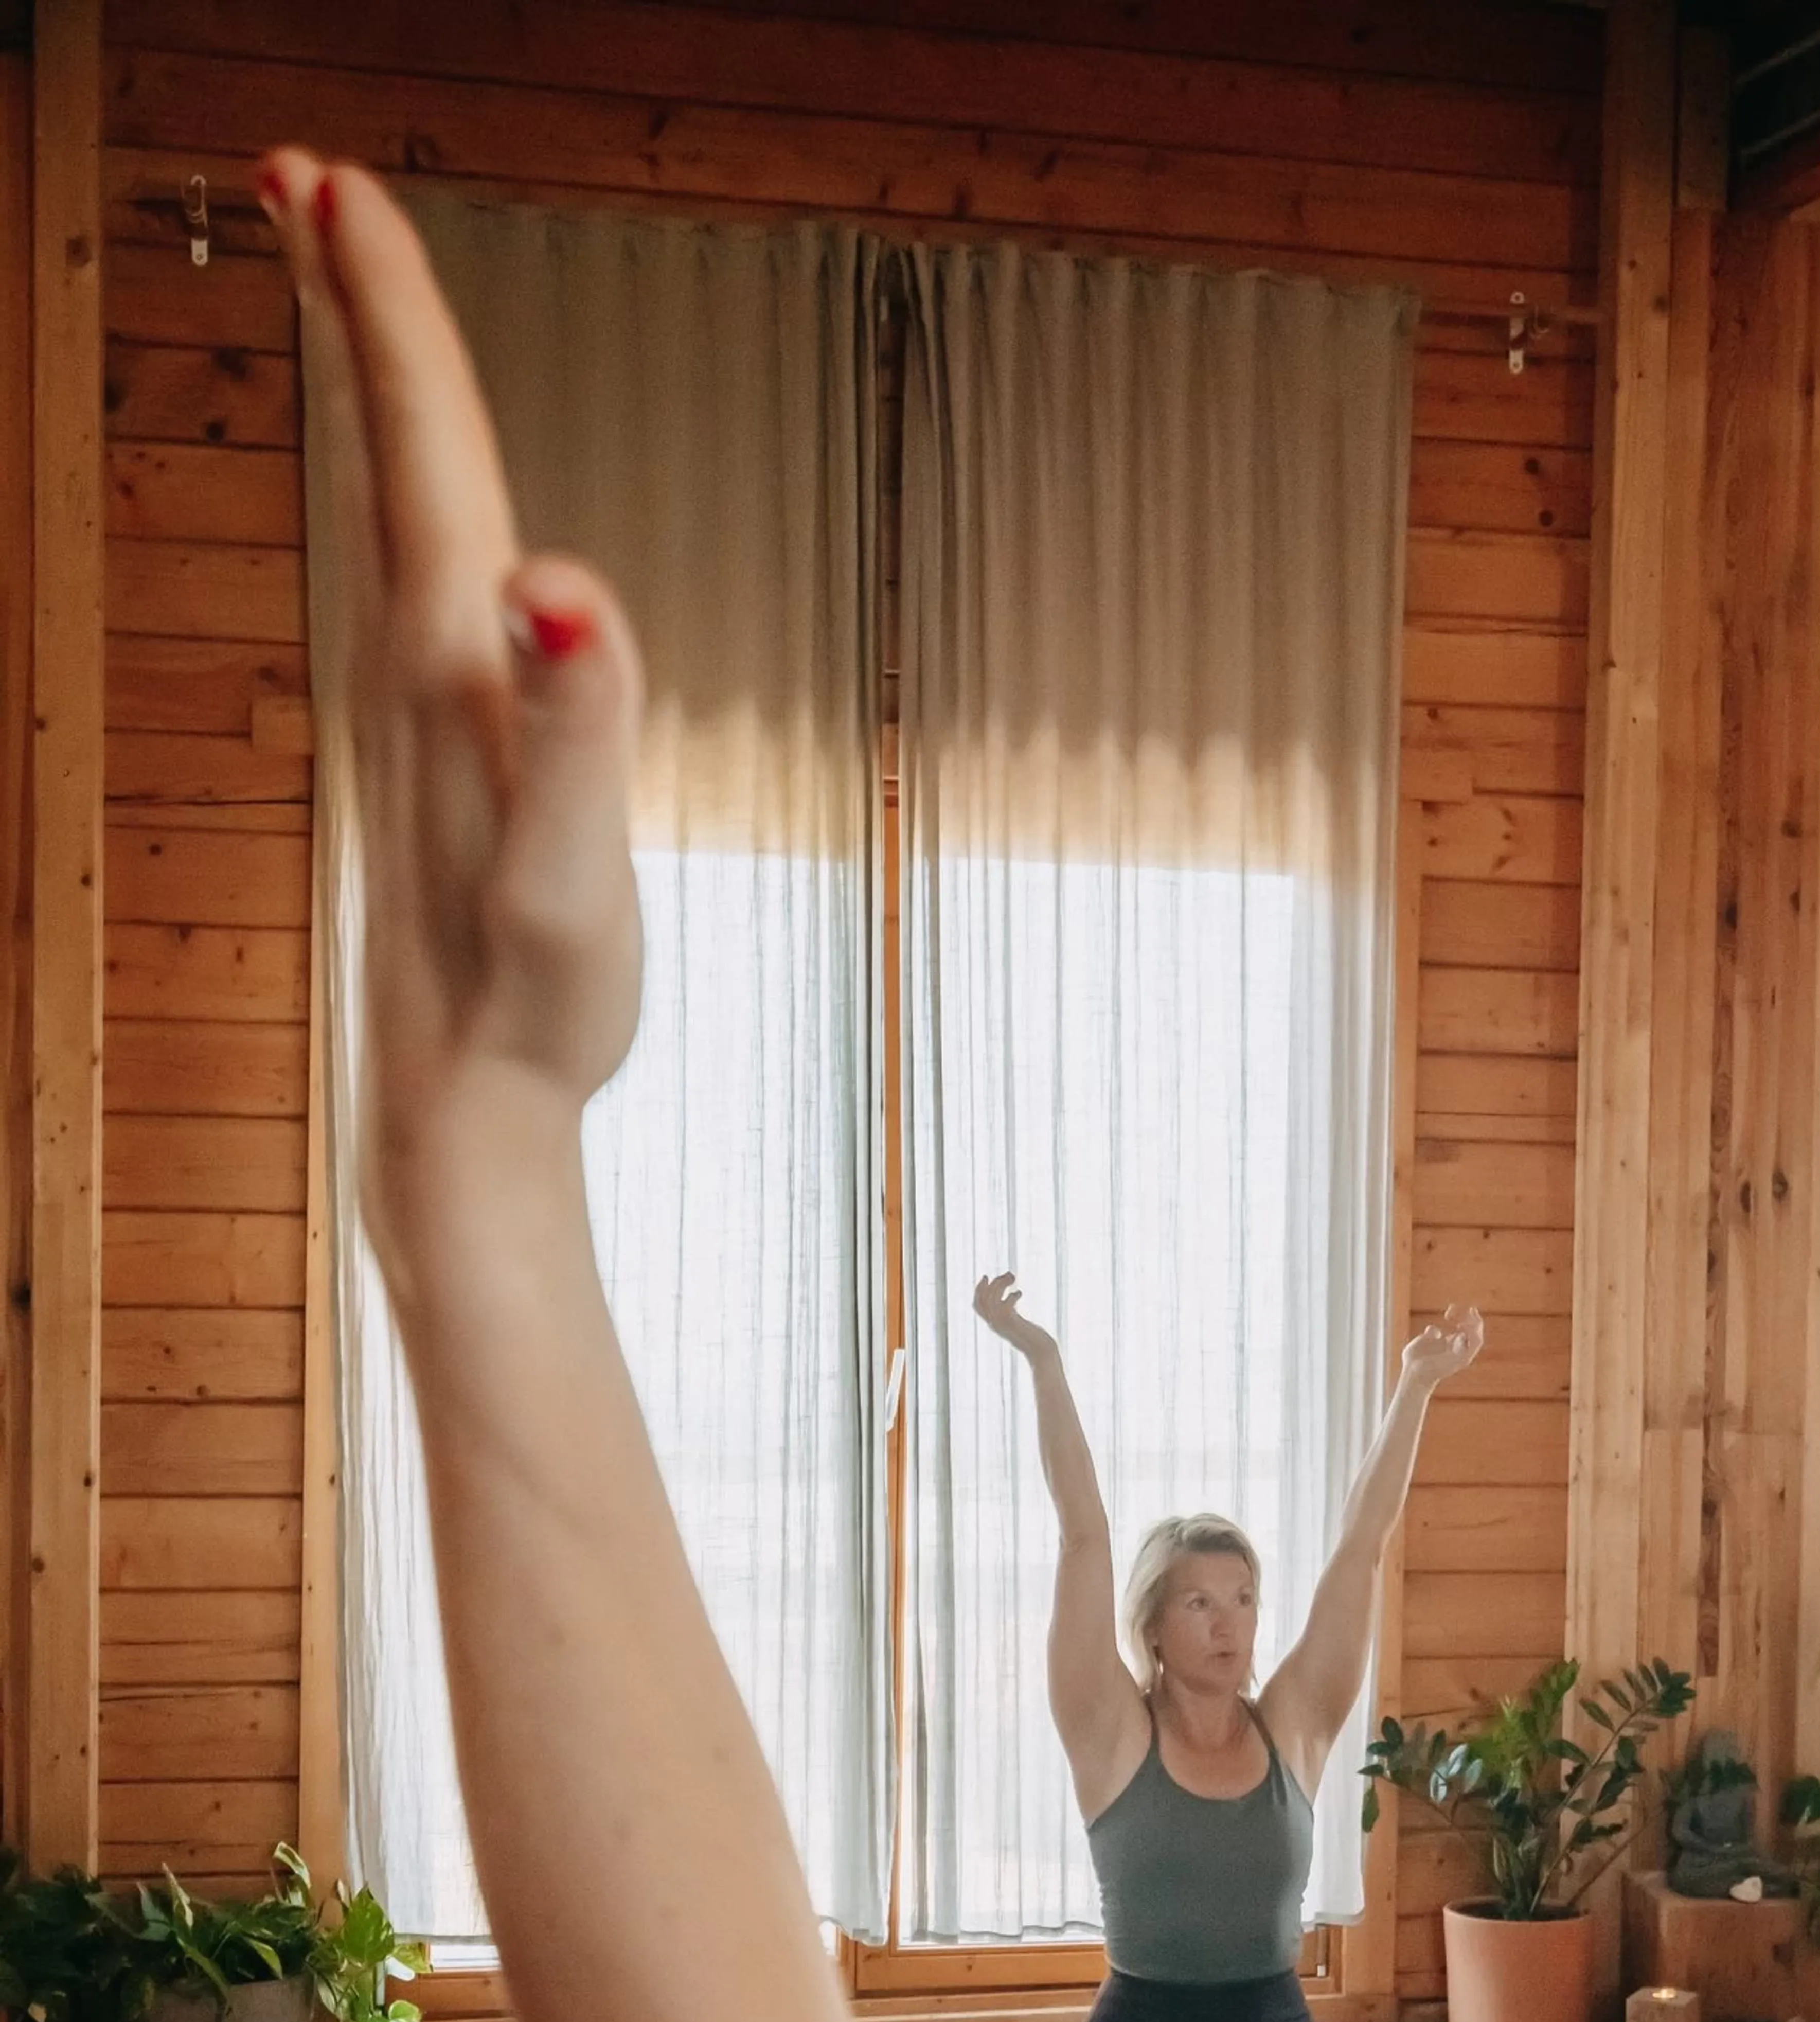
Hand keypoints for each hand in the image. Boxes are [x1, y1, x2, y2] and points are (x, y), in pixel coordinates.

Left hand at [255, 152, 644, 1248]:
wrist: (465, 1110)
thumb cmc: (532, 1002)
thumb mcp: (574, 869)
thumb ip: (577, 723)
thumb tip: (559, 583)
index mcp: (452, 663)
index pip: (425, 452)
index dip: (390, 313)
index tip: (339, 180)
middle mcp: (412, 667)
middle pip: (382, 454)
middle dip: (352, 309)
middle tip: (302, 174)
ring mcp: (413, 710)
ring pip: (382, 510)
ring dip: (366, 396)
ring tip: (351, 296)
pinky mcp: (431, 753)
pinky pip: (406, 580)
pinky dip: (402, 502)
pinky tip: (421, 507)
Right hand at [973, 1272, 1058, 1364]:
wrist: (1041, 1352)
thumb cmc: (1034, 1339)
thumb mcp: (1019, 1324)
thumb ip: (1012, 1315)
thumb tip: (1011, 1301)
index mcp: (994, 1324)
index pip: (978, 1306)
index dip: (978, 1290)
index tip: (986, 1277)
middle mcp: (995, 1324)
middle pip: (983, 1300)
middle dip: (992, 1283)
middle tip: (1007, 1274)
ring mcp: (1003, 1324)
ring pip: (992, 1300)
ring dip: (1001, 1284)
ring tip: (1013, 1278)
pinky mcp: (1012, 1323)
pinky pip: (1004, 1305)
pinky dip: (1010, 1296)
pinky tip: (1019, 1293)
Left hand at [1401, 1305, 1483, 1387]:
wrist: (1412, 1372)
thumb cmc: (1414, 1361)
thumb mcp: (1420, 1342)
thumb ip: (1429, 1336)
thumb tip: (1434, 1329)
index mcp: (1450, 1344)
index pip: (1464, 1328)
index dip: (1460, 1316)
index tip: (1448, 1312)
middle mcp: (1457, 1349)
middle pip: (1474, 1331)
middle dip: (1471, 1318)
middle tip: (1466, 1309)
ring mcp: (1461, 1355)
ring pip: (1477, 1338)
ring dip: (1475, 1324)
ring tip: (1467, 1316)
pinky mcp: (1463, 1359)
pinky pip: (1475, 1345)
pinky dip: (1473, 1333)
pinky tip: (1463, 1325)